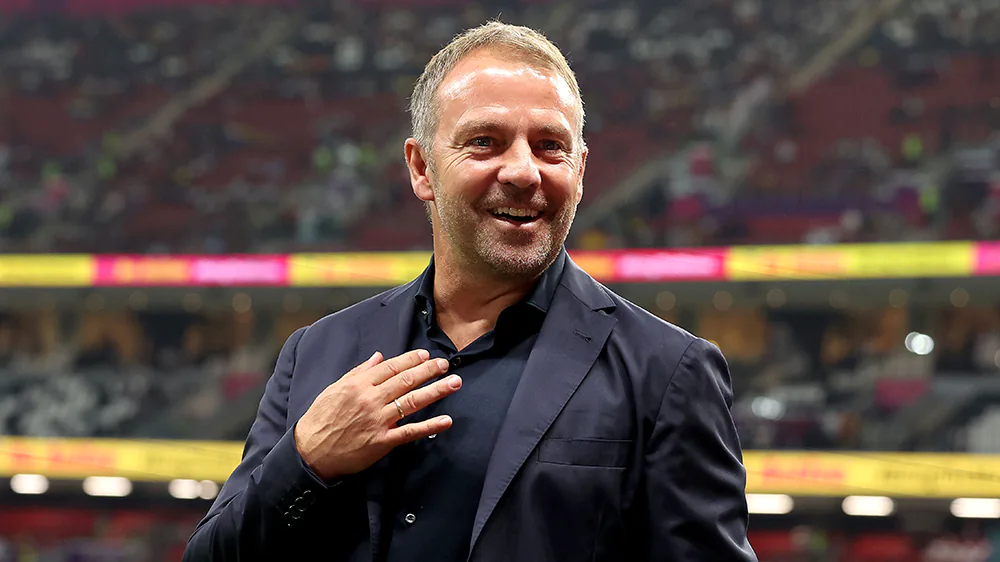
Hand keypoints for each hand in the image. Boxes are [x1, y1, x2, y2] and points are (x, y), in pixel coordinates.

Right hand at [294, 349, 461, 480]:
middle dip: (429, 370)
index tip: (426, 355)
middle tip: (446, 364)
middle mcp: (370, 399)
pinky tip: (446, 420)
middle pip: (406, 380)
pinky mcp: (382, 442)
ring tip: (454, 383)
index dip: (411, 359)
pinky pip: (410, 432)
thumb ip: (359, 372)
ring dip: (436, 391)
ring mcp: (378, 420)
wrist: (310, 452)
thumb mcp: (335, 388)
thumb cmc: (321, 418)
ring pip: (412, 402)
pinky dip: (430, 426)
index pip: (391, 367)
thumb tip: (378, 356)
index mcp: (359, 384)